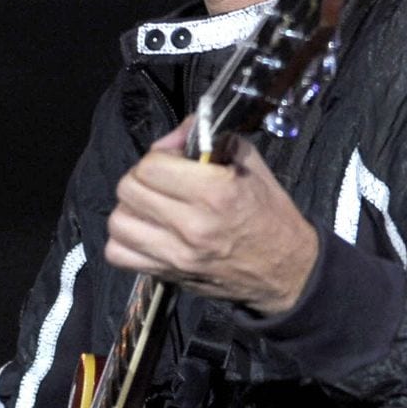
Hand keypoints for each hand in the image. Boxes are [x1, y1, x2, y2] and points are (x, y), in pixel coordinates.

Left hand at [104, 118, 317, 314]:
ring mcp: (177, 254)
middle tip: (160, 183)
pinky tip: (145, 233)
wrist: (288, 271)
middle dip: (140, 179)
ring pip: (118, 222)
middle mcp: (192, 225)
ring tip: (151, 208)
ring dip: (130, 209)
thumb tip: (176, 132)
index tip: (172, 162)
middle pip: (129, 190)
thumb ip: (209, 140)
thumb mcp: (250, 166)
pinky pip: (118, 255)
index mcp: (216, 192)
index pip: (151, 165)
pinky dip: (124, 242)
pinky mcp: (168, 275)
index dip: (158, 158)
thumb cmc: (270, 214)